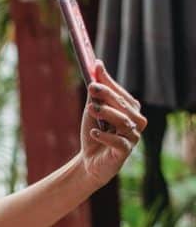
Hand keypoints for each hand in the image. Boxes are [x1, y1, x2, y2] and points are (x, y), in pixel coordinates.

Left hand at [80, 61, 146, 186]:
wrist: (90, 161)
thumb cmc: (95, 132)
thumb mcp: (92, 111)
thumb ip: (96, 92)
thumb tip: (97, 65)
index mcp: (131, 110)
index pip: (122, 94)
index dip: (109, 83)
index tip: (95, 72)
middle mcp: (136, 122)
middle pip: (124, 106)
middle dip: (107, 95)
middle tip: (91, 88)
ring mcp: (133, 138)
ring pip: (124, 122)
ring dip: (106, 113)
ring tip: (90, 109)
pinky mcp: (125, 153)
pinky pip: (119, 142)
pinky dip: (106, 136)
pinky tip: (94, 132)